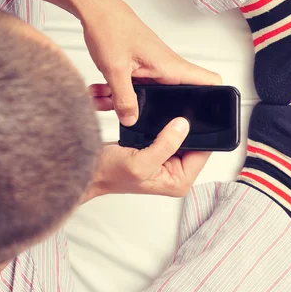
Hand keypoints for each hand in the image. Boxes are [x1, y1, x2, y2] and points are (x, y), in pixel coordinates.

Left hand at [80, 0, 220, 125]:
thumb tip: (132, 120)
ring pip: (147, 94)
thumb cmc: (111, 27)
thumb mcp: (116, 70)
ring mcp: (152, 68)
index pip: (208, 81)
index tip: (209, 116)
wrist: (95, 9)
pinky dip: (117, 92)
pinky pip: (133, 87)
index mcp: (170, 66)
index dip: (215, 98)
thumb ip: (124, 99)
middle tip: (136, 116)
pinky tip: (100, 92)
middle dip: (153, 111)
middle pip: (174, 98)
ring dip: (126, 101)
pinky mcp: (138, 68)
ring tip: (104, 100)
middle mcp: (165, 68)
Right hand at [82, 117, 209, 201]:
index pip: (203, 152)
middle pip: (194, 143)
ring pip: (182, 136)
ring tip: (168, 112)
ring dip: (175, 125)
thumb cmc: (108, 174)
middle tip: (178, 110)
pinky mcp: (158, 151)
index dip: (201, 133)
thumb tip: (184, 126)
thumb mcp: (140, 162)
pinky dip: (165, 125)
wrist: (87, 169)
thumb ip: (165, 145)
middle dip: (187, 127)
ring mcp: (167, 162)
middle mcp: (176, 173)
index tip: (194, 115)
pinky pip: (169, 134)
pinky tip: (159, 116)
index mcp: (179, 181)